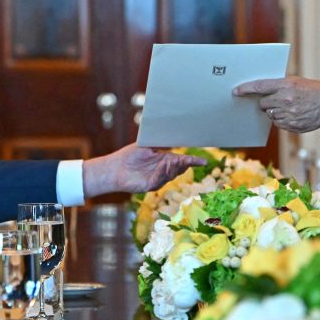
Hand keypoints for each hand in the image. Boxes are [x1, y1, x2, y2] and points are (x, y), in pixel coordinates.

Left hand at [83, 144, 204, 196]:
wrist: (115, 167)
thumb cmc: (130, 155)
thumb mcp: (147, 145)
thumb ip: (160, 142)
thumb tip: (174, 133)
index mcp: (165, 159)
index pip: (183, 161)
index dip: (194, 161)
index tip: (204, 162)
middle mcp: (164, 170)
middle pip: (179, 168)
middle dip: (184, 164)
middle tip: (187, 159)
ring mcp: (158, 179)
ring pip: (171, 175)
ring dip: (173, 168)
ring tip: (173, 160)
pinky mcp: (150, 186)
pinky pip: (159, 180)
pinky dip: (162, 172)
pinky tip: (162, 165)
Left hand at [233, 77, 319, 132]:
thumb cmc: (312, 90)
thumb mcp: (296, 81)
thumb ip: (279, 85)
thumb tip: (261, 91)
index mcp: (286, 85)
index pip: (260, 87)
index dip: (246, 89)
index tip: (236, 91)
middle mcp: (285, 100)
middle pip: (263, 104)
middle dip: (265, 103)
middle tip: (274, 100)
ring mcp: (289, 114)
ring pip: (270, 115)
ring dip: (274, 112)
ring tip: (288, 107)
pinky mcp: (292, 126)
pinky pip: (279, 124)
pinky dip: (282, 120)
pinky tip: (294, 114)